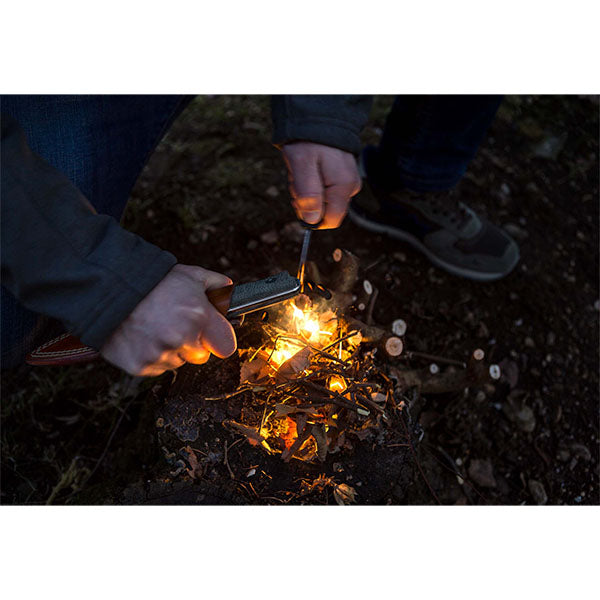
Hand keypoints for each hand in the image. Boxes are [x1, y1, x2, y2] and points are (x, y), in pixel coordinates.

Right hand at [100, 264, 236, 375]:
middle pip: (200, 356)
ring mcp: (160, 354)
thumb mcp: (189, 274)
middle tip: (175, 326)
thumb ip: (216, 284)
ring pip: (177, 362)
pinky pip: (156, 368)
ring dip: (170, 350)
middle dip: (192, 344)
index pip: (225, 346)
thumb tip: (229, 290)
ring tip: (155, 328)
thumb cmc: (151, 282)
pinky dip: (151, 357)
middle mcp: (182, 339)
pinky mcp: (140, 366)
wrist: (108, 289)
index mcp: (199, 317)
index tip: (210, 334)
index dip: (218, 339)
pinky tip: (143, 337)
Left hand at [282, 142, 361, 228]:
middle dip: (305, 200)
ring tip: (302, 169)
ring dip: (305, 190)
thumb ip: (308, 194)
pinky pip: (323, 190)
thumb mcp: (302, 165)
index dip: (311, 217)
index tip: (298, 199)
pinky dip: (310, 182)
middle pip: (325, 211)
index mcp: (343, 186)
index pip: (330, 221)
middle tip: (298, 177)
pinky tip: (307, 168)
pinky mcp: (342, 178)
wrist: (318, 117)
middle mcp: (350, 187)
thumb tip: (312, 220)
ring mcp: (347, 182)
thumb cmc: (308, 139)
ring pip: (322, 201)